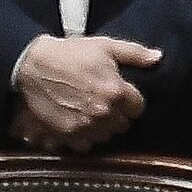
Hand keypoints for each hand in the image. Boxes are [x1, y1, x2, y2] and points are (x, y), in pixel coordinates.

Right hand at [8, 32, 159, 150]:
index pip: (138, 108)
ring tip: (91, 114)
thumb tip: (158, 57)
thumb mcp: (105, 46)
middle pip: (123, 124)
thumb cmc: (69, 53)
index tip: (121, 96)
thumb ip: (135, 53)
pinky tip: (79, 124)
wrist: (32, 64)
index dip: (130, 101)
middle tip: (105, 104)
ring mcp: (86, 124)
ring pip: (106, 136)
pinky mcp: (68, 132)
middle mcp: (104, 111)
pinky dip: (84, 138)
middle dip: (117, 115)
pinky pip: (85, 145)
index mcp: (117, 91)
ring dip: (102, 128)